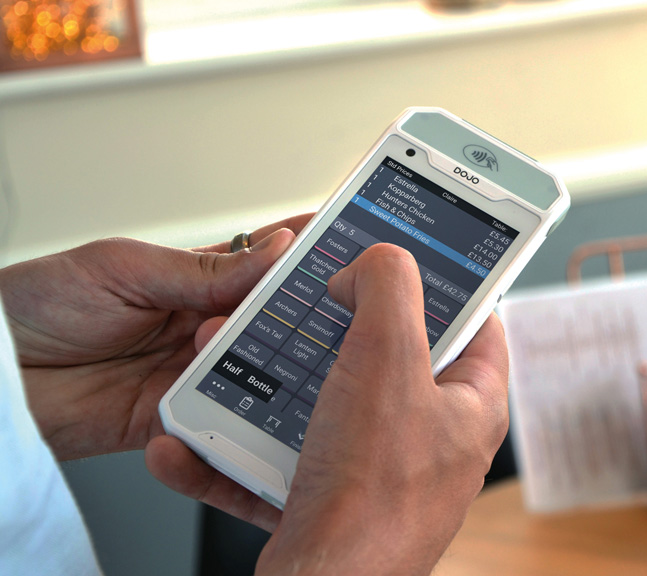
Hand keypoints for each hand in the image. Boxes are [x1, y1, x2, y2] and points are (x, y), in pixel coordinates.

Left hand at [0, 214, 311, 460]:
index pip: (264, 263)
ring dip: (275, 364)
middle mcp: (200, 326)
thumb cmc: (37, 304)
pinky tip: (263, 404)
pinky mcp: (178, 418)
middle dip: (303, 316)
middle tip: (336, 310)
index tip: (347, 247)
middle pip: (271, 322)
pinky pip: (223, 420)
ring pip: (257, 370)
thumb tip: (272, 250)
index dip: (305, 255)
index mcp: (192, 278)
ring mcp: (191, 373)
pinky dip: (244, 416)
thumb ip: (202, 270)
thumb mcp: (123, 269)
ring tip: (296, 355)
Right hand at [147, 244, 509, 573]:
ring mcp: (379, 473)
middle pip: (389, 357)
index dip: (445, 281)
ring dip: (274, 381)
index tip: (409, 255)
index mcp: (471, 404)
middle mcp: (431, 439)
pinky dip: (237, 445)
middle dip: (339, 325)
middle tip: (309, 296)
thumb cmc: (371, 495)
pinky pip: (280, 458)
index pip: (475, 321)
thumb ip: (389, 288)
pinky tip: (197, 435)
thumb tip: (378, 263)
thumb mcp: (387, 359)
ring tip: (235, 356)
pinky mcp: (329, 500)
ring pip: (325, 405)